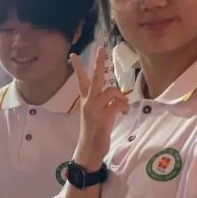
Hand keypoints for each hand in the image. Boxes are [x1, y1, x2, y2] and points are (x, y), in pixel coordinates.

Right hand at [71, 47, 128, 167]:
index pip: (80, 80)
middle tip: (101, 48)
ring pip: (112, 90)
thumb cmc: (94, 133)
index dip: (78, 67)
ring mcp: (95, 108)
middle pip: (95, 77)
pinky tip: (123, 114)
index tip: (73, 55)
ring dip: (121, 98)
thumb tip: (119, 97)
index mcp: (85, 101)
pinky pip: (118, 103)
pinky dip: (123, 107)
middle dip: (98, 62)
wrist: (89, 149)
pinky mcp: (103, 115)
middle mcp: (88, 102)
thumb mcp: (97, 115)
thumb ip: (104, 104)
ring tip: (122, 109)